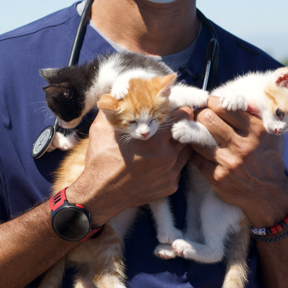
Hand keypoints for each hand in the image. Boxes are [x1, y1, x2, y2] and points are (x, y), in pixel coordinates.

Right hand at [68, 108, 192, 225]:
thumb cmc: (101, 160)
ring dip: (178, 144)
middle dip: (180, 127)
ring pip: (186, 151)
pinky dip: (172, 163)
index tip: (175, 108)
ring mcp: (171, 173)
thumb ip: (115, 107)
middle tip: (169, 125)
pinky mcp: (171, 186)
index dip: (180, 109)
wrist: (100, 194)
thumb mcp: (102, 128)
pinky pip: (178, 168)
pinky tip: (157, 162)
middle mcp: (168, 156)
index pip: (183, 115)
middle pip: (187, 132)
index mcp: (155, 139)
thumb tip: (121, 93)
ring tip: (164, 143)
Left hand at [189, 97, 287, 227]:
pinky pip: (196, 158)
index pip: (224, 107)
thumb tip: (235, 98)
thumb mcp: (270, 135)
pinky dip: (196, 152)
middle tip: (201, 117)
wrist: (269, 194)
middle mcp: (243, 145)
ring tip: (196, 132)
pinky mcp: (218, 177)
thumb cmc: (268, 159)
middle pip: (207, 119)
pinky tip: (198, 150)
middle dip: (201, 114)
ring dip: (195, 134)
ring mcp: (229, 162)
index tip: (210, 104)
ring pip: (198, 139)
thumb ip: (255, 116)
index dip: (212, 102)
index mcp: (257, 130)